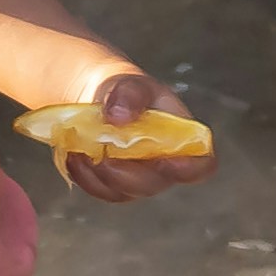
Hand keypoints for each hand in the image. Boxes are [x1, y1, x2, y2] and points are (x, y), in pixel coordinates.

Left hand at [36, 65, 222, 200]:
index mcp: (182, 139)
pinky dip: (85, 177)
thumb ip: (130, 94)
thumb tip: (118, 118)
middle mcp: (164, 165)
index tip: (168, 162)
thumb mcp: (130, 83)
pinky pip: (101, 190)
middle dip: (129, 174)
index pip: (201, 163)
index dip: (190, 168)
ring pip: (125, 192)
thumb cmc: (125, 90)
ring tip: (81, 151)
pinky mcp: (113, 185)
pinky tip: (74, 157)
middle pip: (156, 183)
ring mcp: (139, 178)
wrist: (98, 99)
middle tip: (104, 155)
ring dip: (101, 176)